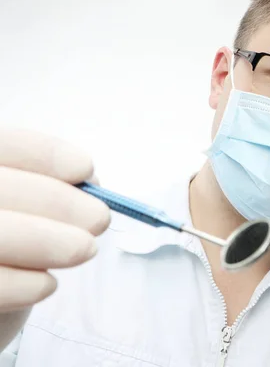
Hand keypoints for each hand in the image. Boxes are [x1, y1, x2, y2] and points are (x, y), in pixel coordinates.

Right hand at [0, 128, 109, 349]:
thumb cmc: (15, 244)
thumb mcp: (34, 209)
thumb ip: (55, 187)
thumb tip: (90, 182)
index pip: (2, 145)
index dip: (43, 153)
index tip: (85, 168)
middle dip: (55, 200)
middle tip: (99, 219)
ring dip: (45, 241)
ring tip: (86, 249)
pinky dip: (20, 284)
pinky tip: (48, 284)